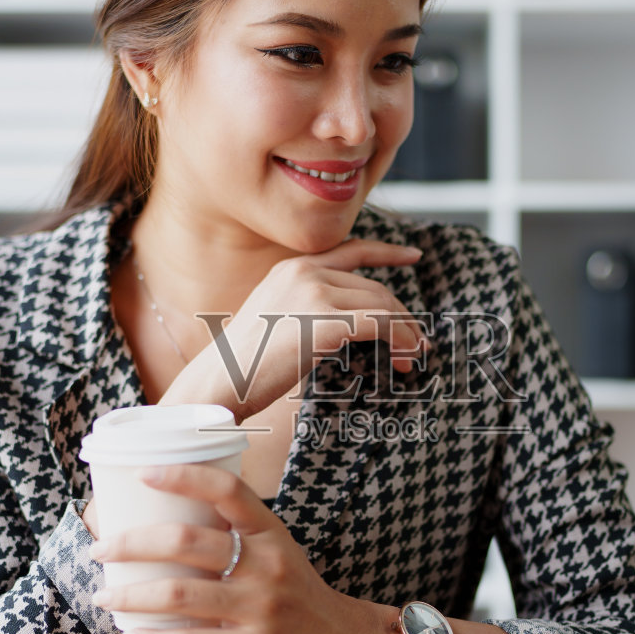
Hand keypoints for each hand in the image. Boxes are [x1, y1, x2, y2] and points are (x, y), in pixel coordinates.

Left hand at [90, 461, 402, 633]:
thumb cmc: (299, 595)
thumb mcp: (278, 552)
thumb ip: (234, 537)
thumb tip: (164, 523)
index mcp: (271, 532)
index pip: (227, 489)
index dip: (184, 475)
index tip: (145, 473)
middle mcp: (267, 565)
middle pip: (186, 540)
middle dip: (131, 542)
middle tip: (101, 548)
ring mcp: (261, 608)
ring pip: (178, 594)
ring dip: (130, 595)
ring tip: (105, 595)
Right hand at [159, 238, 427, 421]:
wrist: (218, 384)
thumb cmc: (243, 366)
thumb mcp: (274, 320)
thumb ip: (307, 308)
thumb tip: (350, 323)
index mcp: (291, 267)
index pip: (350, 249)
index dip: (387, 253)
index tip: (414, 256)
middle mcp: (303, 271)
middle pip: (373, 286)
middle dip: (402, 316)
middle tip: (417, 345)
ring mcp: (313, 293)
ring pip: (381, 304)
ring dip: (405, 332)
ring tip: (412, 357)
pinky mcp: (323, 320)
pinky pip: (378, 323)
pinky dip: (398, 341)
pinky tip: (402, 360)